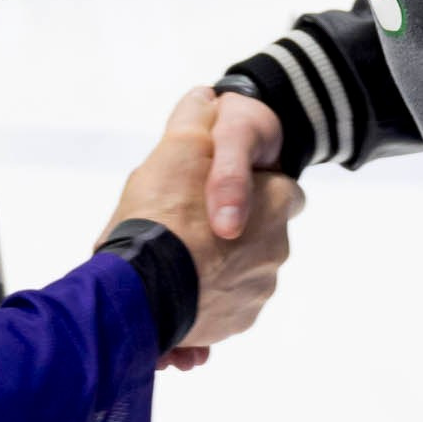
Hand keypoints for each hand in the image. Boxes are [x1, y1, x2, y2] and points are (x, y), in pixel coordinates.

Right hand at [101, 88, 299, 365]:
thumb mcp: (177, 149)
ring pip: (239, 276)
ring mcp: (256, 292)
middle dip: (233, 236)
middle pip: (260, 236)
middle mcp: (276, 250)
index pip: (283, 190)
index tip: (216, 193)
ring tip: (174, 265)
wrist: (139, 293)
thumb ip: (194, 118)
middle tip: (187, 228)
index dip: (253, 188)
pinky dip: (205, 306)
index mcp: (273, 203)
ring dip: (216, 272)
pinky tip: (173, 295)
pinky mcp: (234, 325)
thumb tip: (204, 96)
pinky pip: (223, 311)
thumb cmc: (161, 216)